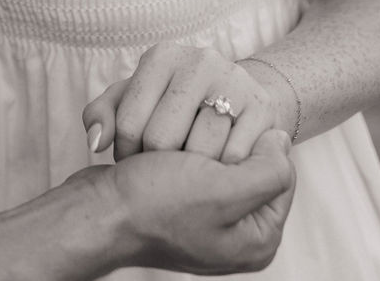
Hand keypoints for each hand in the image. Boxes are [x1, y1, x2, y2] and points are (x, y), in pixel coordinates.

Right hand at [77, 127, 295, 274]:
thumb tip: (282, 142)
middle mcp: (236, 232)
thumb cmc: (154, 205)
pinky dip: (182, 147)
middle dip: (224, 144)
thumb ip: (269, 171)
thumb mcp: (223, 191)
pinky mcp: (181, 202)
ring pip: (220, 156)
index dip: (252, 144)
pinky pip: (194, 162)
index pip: (278, 172)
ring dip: (200, 141)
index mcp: (256, 239)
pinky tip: (164, 149)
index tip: (219, 139)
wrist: (97, 211)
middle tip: (193, 147)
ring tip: (176, 148)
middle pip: (250, 164)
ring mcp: (207, 218)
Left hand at [83, 41, 279, 163]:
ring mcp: (234, 81)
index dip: (126, 154)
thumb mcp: (135, 101)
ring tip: (186, 174)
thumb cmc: (173, 103)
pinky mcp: (262, 107)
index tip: (134, 160)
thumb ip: (103, 115)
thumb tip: (96, 141)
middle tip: (161, 173)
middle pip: (162, 140)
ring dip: (190, 176)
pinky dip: (223, 175)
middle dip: (156, 168)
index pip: (128, 123)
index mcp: (161, 56)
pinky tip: (216, 172)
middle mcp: (199, 61)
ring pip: (199, 152)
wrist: (237, 96)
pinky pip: (234, 159)